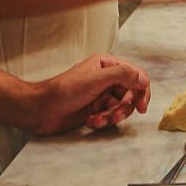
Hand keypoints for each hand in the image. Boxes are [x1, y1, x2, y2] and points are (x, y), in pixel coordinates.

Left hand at [31, 53, 150, 136]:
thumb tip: (143, 78)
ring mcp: (101, 94)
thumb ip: (122, 75)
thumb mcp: (95, 79)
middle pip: (130, 94)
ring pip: (120, 107)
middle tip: (115, 115)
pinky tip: (90, 120)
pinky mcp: (96, 108)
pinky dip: (102, 120)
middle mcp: (106, 78)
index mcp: (107, 65)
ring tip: (98, 118)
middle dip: (123, 107)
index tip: (142, 106)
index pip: (135, 76)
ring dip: (111, 116)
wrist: (42, 110)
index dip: (141, 91)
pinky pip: (109, 116)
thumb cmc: (63, 90)